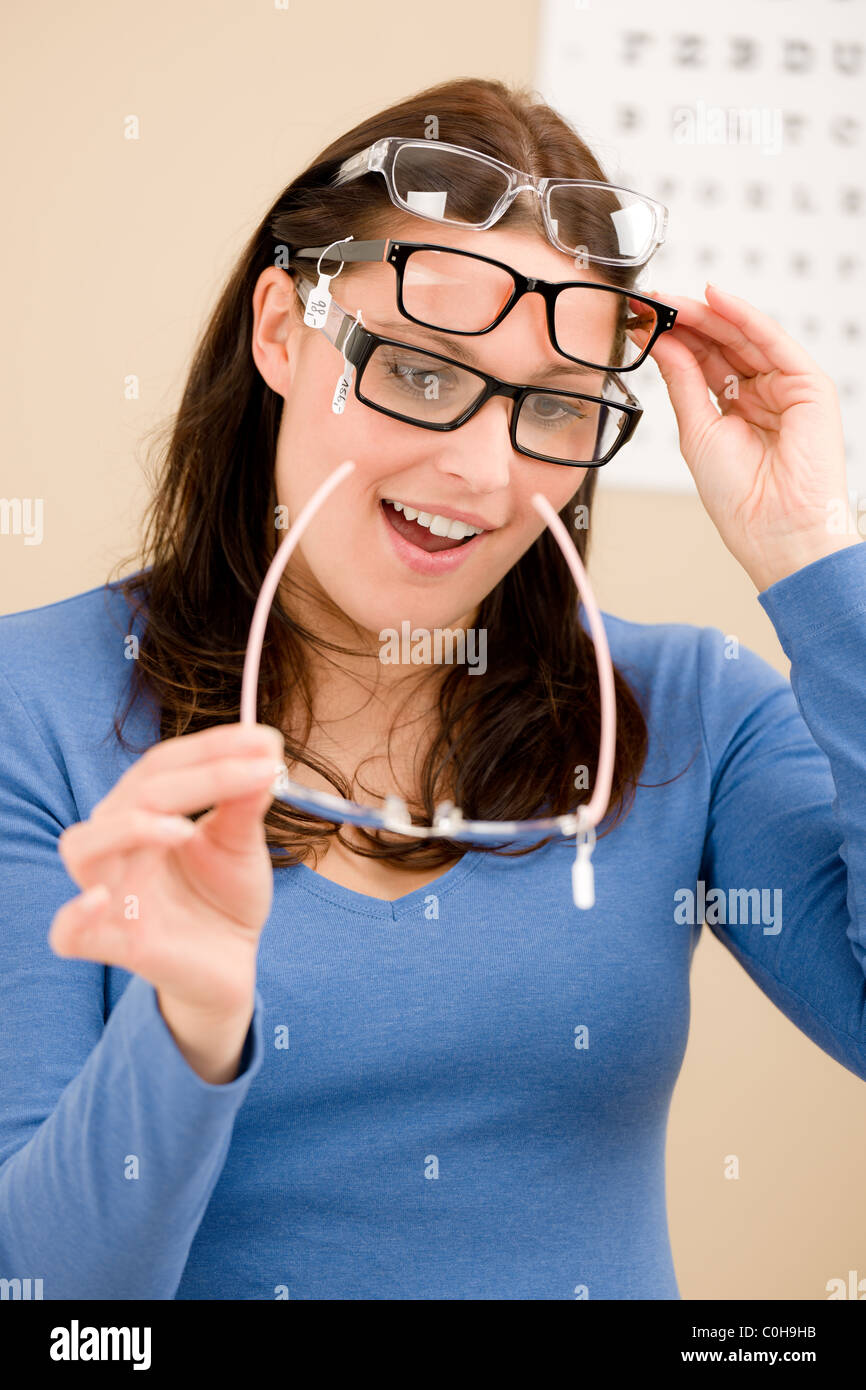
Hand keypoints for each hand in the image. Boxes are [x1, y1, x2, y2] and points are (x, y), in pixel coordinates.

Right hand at [50, 722, 284, 1024]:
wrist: (231, 961)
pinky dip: (76, 914)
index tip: (266, 741)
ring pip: (83, 847)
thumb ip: (245, 802)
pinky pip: (67, 932)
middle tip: (258, 771)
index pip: (162, 765)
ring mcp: (111, 894)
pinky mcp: (112, 944)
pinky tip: (101, 898)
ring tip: (185, 828)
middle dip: (199, 777)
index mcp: (143, 813)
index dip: (211, 747)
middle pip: (134, 796)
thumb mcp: (242, 843)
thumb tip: (263, 750)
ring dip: (130, 828)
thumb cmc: (225, 895)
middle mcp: (119, 846)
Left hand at [632, 283, 860, 590]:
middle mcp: (760, 394)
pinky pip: (773, 341)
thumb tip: (661, 343)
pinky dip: (744, 318)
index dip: (673, 340)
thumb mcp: (696, 431)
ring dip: (708, 315)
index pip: (702, 362)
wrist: (775, 530)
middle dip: (686, 322)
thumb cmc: (740, 498)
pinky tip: (715, 300)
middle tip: (651, 302)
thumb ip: (682, 382)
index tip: (641, 321)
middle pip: (721, 345)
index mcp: (733, 410)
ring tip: (671, 300)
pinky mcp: (808, 384)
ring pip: (743, 337)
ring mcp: (785, 387)